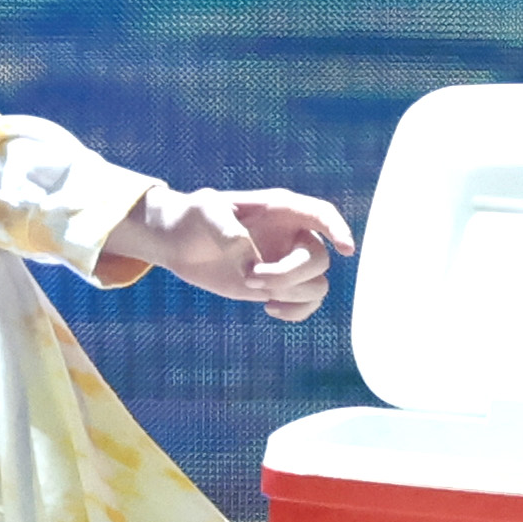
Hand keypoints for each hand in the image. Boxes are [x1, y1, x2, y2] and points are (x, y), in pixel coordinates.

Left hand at [103, 185, 354, 320]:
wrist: (177, 241)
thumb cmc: (193, 216)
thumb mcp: (204, 211)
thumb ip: (226, 228)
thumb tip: (250, 259)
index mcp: (280, 209)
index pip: (321, 213)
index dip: (338, 229)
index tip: (345, 249)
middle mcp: (290, 235)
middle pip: (318, 260)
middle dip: (288, 275)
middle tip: (250, 276)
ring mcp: (286, 262)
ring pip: (318, 285)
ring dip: (290, 294)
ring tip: (254, 288)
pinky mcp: (276, 286)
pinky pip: (306, 303)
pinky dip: (297, 312)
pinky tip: (269, 309)